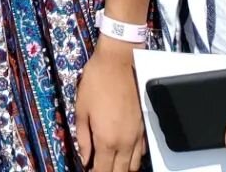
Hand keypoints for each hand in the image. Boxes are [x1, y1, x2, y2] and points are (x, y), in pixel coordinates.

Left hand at [76, 39, 146, 171]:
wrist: (118, 64)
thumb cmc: (96, 83)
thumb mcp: (81, 109)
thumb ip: (83, 138)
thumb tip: (84, 158)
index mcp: (107, 140)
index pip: (103, 170)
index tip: (88, 171)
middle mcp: (125, 144)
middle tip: (97, 168)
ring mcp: (137, 138)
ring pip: (133, 166)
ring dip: (121, 169)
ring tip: (109, 164)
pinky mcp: (144, 130)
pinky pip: (140, 154)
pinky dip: (132, 160)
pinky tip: (123, 155)